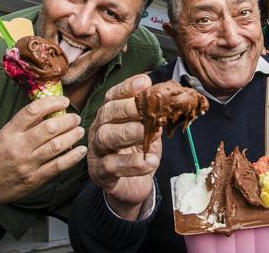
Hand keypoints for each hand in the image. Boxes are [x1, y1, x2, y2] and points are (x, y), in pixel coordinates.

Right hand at [0, 96, 86, 207]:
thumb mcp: (3, 136)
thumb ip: (23, 125)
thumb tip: (48, 109)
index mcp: (9, 133)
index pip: (32, 111)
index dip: (52, 103)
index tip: (64, 101)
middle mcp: (18, 147)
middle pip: (49, 128)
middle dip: (68, 120)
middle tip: (76, 118)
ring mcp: (26, 164)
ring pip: (56, 146)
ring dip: (72, 136)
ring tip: (80, 130)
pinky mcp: (33, 180)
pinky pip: (57, 166)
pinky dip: (72, 157)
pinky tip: (81, 150)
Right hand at [88, 74, 161, 219]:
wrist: (132, 186)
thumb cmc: (138, 152)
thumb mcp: (149, 131)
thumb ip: (155, 116)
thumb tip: (170, 100)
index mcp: (111, 114)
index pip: (114, 96)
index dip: (127, 88)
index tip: (145, 83)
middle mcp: (100, 128)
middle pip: (107, 113)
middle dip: (127, 108)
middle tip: (145, 110)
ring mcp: (98, 150)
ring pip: (105, 137)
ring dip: (127, 133)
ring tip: (145, 132)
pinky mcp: (101, 172)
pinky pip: (112, 165)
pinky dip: (132, 164)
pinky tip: (149, 161)